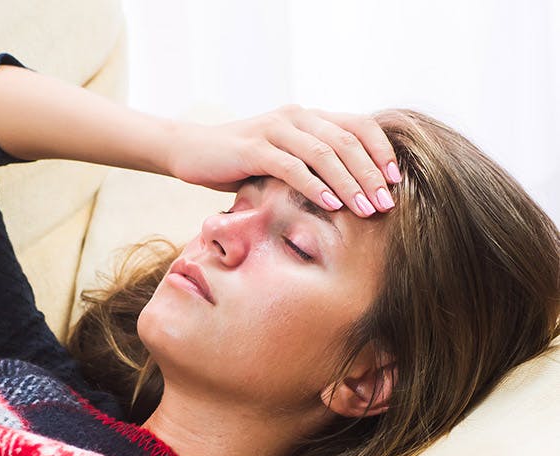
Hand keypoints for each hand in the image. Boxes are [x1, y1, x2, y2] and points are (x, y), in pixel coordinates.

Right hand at [165, 105, 400, 216]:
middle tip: (386, 204)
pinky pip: (293, 167)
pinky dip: (315, 186)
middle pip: (347, 141)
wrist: (189, 151)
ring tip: (365, 209)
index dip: (381, 151)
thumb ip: (308, 166)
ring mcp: (275, 130)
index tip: (395, 181)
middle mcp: (296, 116)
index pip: (358, 126)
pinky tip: (330, 204)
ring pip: (324, 153)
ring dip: (349, 183)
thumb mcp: (279, 160)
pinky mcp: (254, 148)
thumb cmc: (236, 162)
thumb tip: (345, 195)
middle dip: (370, 175)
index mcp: (307, 117)